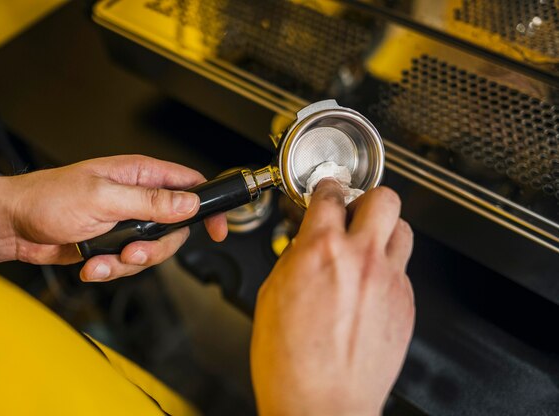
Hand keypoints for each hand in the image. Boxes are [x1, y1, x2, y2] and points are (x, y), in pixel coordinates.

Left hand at [8, 155, 226, 280]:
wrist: (15, 225)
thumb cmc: (48, 198)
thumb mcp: (102, 198)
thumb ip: (149, 202)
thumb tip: (188, 204)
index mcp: (139, 175)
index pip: (190, 184)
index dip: (208, 204)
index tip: (218, 227)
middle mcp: (137, 198)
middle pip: (176, 227)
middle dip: (158, 247)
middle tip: (134, 249)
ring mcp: (127, 222)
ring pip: (153, 250)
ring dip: (130, 262)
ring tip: (105, 259)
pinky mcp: (114, 243)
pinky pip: (129, 263)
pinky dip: (112, 269)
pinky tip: (93, 263)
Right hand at [250, 181, 413, 415]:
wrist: (321, 407)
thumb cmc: (290, 363)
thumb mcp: (272, 297)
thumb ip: (294, 260)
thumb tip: (305, 245)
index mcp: (319, 251)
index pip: (331, 194)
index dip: (327, 188)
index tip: (327, 192)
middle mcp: (360, 259)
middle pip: (384, 198)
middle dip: (367, 199)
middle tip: (353, 213)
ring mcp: (389, 281)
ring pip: (403, 229)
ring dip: (384, 231)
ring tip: (367, 246)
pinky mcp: (406, 304)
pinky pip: (403, 269)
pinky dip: (387, 270)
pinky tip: (369, 289)